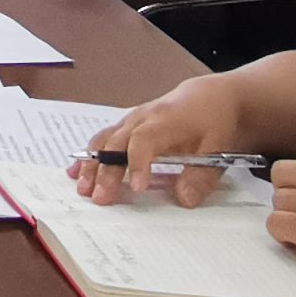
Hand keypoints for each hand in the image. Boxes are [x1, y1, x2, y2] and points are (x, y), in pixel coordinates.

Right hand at [76, 81, 251, 205]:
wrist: (212, 97)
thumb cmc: (214, 122)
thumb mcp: (218, 150)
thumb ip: (201, 176)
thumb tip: (183, 199)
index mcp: (167, 121)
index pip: (144, 140)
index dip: (137, 163)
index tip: (136, 188)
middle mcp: (144, 117)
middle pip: (117, 142)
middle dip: (106, 170)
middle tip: (99, 197)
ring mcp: (133, 119)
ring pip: (106, 139)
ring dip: (92, 163)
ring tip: (82, 186)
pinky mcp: (129, 124)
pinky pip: (105, 138)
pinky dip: (91, 155)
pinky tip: (77, 171)